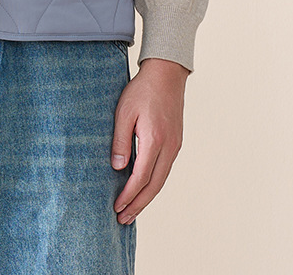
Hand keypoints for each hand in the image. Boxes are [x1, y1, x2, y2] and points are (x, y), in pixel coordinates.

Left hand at [110, 57, 189, 223]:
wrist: (166, 74)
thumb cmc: (142, 90)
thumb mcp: (123, 112)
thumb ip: (121, 140)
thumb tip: (117, 168)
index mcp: (155, 140)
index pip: (141, 177)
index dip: (129, 195)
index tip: (116, 207)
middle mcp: (169, 147)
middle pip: (154, 185)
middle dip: (138, 205)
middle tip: (123, 219)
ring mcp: (175, 146)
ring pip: (161, 180)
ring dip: (147, 197)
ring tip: (132, 210)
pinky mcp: (176, 142)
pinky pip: (164, 169)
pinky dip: (153, 183)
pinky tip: (143, 188)